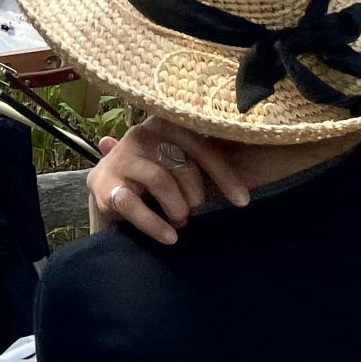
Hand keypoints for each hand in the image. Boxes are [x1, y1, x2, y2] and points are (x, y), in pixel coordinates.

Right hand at [83, 116, 249, 243]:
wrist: (106, 188)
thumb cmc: (153, 176)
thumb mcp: (179, 162)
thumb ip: (204, 161)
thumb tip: (257, 158)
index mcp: (163, 125)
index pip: (200, 144)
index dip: (223, 174)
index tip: (242, 201)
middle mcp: (140, 134)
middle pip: (181, 163)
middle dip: (195, 195)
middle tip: (194, 211)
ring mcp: (121, 158)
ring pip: (159, 180)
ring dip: (177, 207)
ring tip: (180, 222)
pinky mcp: (103, 185)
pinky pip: (132, 204)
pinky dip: (154, 223)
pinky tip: (169, 236)